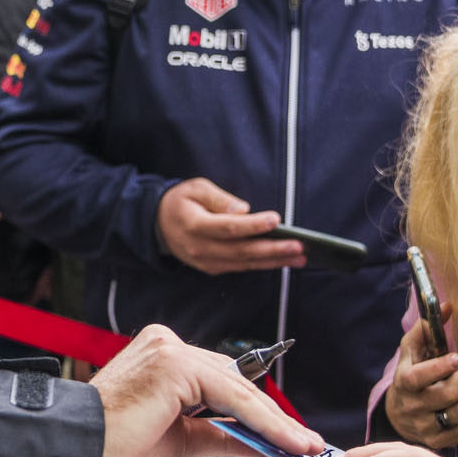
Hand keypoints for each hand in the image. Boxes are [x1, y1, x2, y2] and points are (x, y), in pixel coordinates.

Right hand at [88, 324, 320, 456]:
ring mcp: (168, 349)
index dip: (258, 412)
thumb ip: (222, 435)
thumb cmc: (113, 450)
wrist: (76, 456)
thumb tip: (261, 444)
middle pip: (234, 382)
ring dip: (274, 421)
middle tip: (304, 444)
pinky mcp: (174, 365)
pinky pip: (231, 396)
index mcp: (161, 356)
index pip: (222, 382)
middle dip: (272, 418)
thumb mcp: (181, 442)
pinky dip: (262, 421)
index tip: (288, 437)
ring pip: (237, 388)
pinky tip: (284, 440)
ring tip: (301, 446)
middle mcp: (165, 343)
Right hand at [156, 178, 302, 274]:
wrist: (158, 225)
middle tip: (299, 247)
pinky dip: (262, 264)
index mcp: (194, 226)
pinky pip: (240, 267)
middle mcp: (200, 249)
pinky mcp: (213, 268)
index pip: (228, 227)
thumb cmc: (181, 202)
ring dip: (274, 261)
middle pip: (241, 251)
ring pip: (244, 263)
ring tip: (299, 257)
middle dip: (273, 250)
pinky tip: (282, 260)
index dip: (253, 225)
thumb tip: (243, 210)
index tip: (276, 219)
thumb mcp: (195, 189)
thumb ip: (218, 199)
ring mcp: (206, 262)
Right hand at [385, 306, 457, 446]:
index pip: (419, 377)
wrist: (398, 413)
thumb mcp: (411, 351)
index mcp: (404, 382)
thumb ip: (426, 328)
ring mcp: (423, 427)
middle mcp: (411, 407)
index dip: (441, 367)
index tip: (457, 357)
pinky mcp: (436, 442)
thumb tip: (448, 306)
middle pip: (447, 395)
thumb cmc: (410, 374)